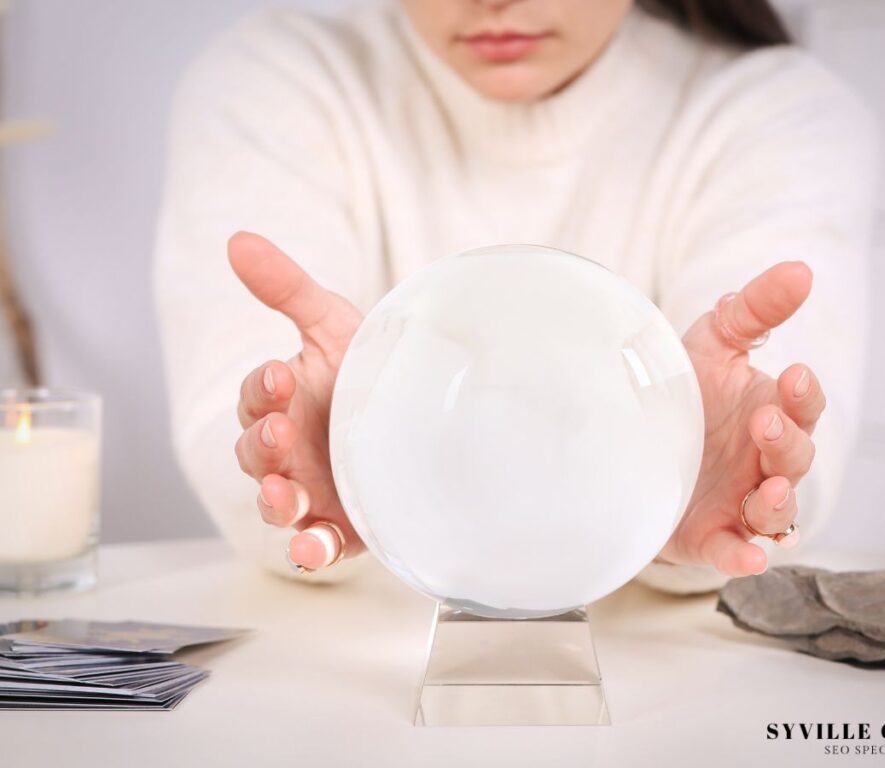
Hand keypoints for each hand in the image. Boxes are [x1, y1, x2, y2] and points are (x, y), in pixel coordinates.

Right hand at [229, 232, 366, 570]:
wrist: (422, 412)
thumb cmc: (366, 368)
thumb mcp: (334, 324)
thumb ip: (287, 288)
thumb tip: (238, 239)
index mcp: (283, 403)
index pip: (258, 398)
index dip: (263, 390)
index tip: (281, 376)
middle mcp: (288, 450)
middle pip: (257, 455)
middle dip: (264, 444)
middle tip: (282, 431)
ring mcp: (312, 490)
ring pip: (278, 503)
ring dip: (275, 500)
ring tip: (284, 494)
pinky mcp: (342, 526)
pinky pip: (318, 545)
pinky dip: (312, 550)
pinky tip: (315, 548)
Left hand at [656, 262, 824, 576]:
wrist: (628, 439)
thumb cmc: (683, 391)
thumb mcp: (712, 342)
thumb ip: (754, 309)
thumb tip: (801, 270)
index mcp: (770, 412)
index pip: (803, 407)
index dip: (804, 396)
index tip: (795, 375)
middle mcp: (762, 461)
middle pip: (795, 458)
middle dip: (786, 441)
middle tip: (762, 422)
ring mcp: (739, 501)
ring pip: (777, 512)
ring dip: (778, 502)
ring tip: (768, 487)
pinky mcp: (709, 536)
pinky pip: (733, 552)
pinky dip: (742, 558)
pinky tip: (746, 559)